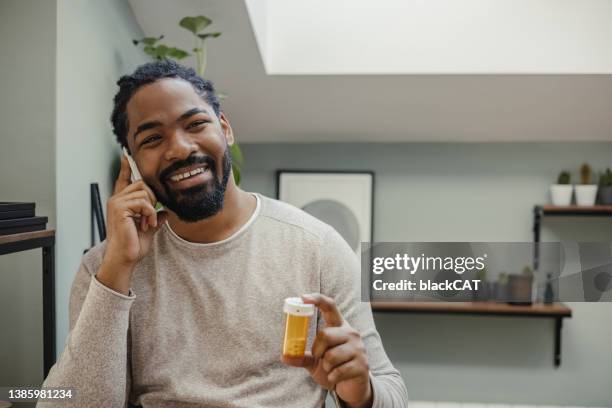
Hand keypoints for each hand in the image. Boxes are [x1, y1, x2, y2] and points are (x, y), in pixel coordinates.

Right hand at [96, 155, 166, 293]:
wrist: (125, 258)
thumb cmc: (133, 245)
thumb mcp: (149, 229)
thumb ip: (156, 218)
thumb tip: (166, 212)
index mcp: (121, 203)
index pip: (123, 180)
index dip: (126, 168)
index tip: (125, 156)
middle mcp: (116, 199)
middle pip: (142, 183)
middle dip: (152, 198)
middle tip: (150, 217)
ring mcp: (116, 203)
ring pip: (144, 192)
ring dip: (151, 209)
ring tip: (147, 223)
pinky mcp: (119, 208)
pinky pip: (143, 202)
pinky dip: (150, 213)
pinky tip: (147, 224)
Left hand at [282, 294, 372, 407]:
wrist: (352, 387)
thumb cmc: (333, 368)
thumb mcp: (315, 362)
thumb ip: (302, 356)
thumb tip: (284, 356)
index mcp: (339, 326)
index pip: (330, 306)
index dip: (316, 299)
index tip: (302, 297)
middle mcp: (351, 333)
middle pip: (325, 334)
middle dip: (317, 350)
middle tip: (320, 358)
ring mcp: (359, 348)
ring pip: (331, 356)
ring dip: (326, 367)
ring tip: (331, 368)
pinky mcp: (362, 365)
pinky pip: (338, 371)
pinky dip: (332, 377)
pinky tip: (337, 377)